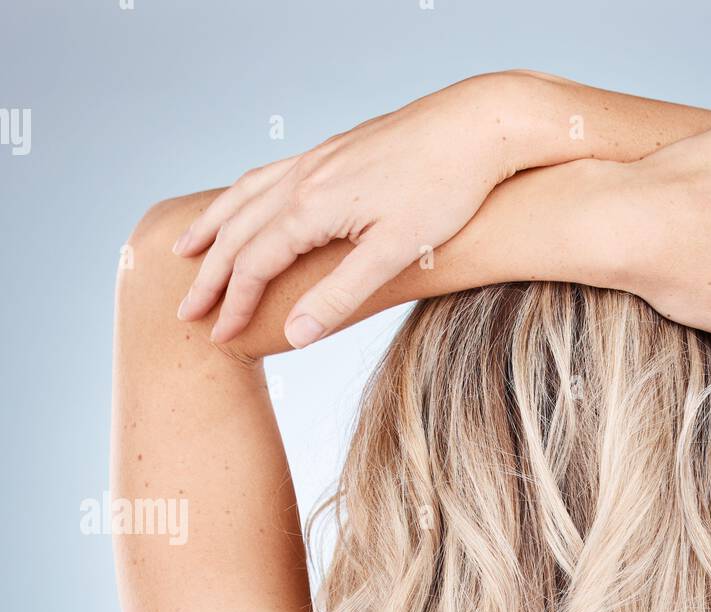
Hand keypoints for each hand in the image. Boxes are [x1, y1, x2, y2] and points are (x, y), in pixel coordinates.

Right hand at [171, 74, 534, 346]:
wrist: (477, 126)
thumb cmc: (444, 192)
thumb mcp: (394, 254)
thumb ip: (339, 295)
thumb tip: (293, 335)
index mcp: (312, 207)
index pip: (255, 263)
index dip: (234, 304)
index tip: (216, 337)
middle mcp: (304, 178)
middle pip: (238, 231)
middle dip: (209, 274)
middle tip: (184, 310)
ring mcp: (318, 159)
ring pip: (246, 195)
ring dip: (214, 226)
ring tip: (186, 250)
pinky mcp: (335, 150)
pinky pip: (270, 175)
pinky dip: (243, 197)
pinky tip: (246, 206)